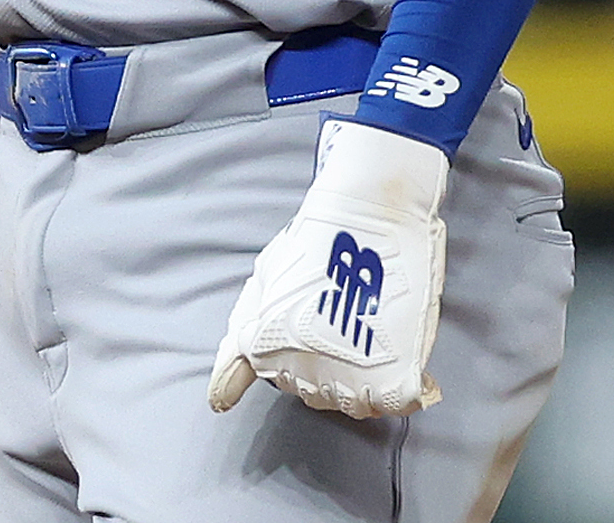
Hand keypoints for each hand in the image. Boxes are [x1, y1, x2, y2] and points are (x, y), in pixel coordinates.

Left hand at [208, 117, 447, 419]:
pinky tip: (394, 353)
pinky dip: (394, 385)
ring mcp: (349, 379)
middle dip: (327, 362)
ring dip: (362, 377)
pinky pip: (390, 403)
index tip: (316, 312)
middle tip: (344, 315)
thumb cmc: (316, 239)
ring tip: (369, 329)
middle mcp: (303, 370)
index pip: (280, 379)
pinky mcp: (393, 379)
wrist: (373, 211)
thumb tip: (218, 398)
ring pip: (353, 403)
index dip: (299, 347)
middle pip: (316, 392)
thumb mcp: (265, 282)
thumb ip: (237, 345)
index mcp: (266, 347)